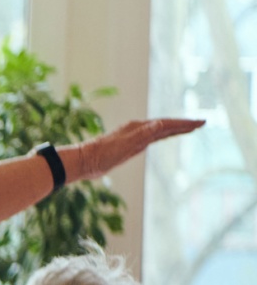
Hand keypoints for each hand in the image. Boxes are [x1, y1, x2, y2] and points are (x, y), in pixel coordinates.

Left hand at [68, 118, 203, 181]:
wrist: (83, 162)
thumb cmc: (101, 155)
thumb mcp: (123, 145)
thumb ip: (142, 135)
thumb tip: (160, 124)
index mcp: (139, 128)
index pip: (167, 124)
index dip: (184, 124)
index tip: (200, 122)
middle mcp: (138, 129)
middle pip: (166, 125)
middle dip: (184, 124)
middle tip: (202, 123)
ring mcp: (134, 136)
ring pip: (160, 131)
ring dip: (175, 129)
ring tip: (190, 128)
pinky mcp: (130, 145)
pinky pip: (152, 138)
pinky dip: (163, 136)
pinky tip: (166, 136)